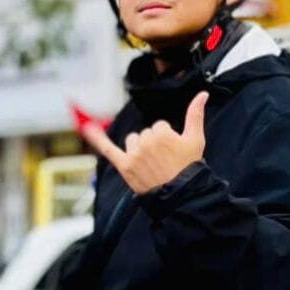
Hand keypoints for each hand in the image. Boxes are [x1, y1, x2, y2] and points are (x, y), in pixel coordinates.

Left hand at [81, 91, 206, 195]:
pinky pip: (108, 149)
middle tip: (164, 161)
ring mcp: (134, 155)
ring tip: (151, 164)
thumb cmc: (189, 167)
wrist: (181, 195)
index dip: (167, 139)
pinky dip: (97, 139)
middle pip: (145, 134)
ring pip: (132, 141)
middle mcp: (145, 142)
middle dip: (153, 145)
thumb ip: (196, 114)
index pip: (159, 127)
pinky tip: (87, 128)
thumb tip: (202, 94)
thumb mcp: (195, 139)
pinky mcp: (125, 166)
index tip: (173, 153)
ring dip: (139, 148)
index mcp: (161, 133)